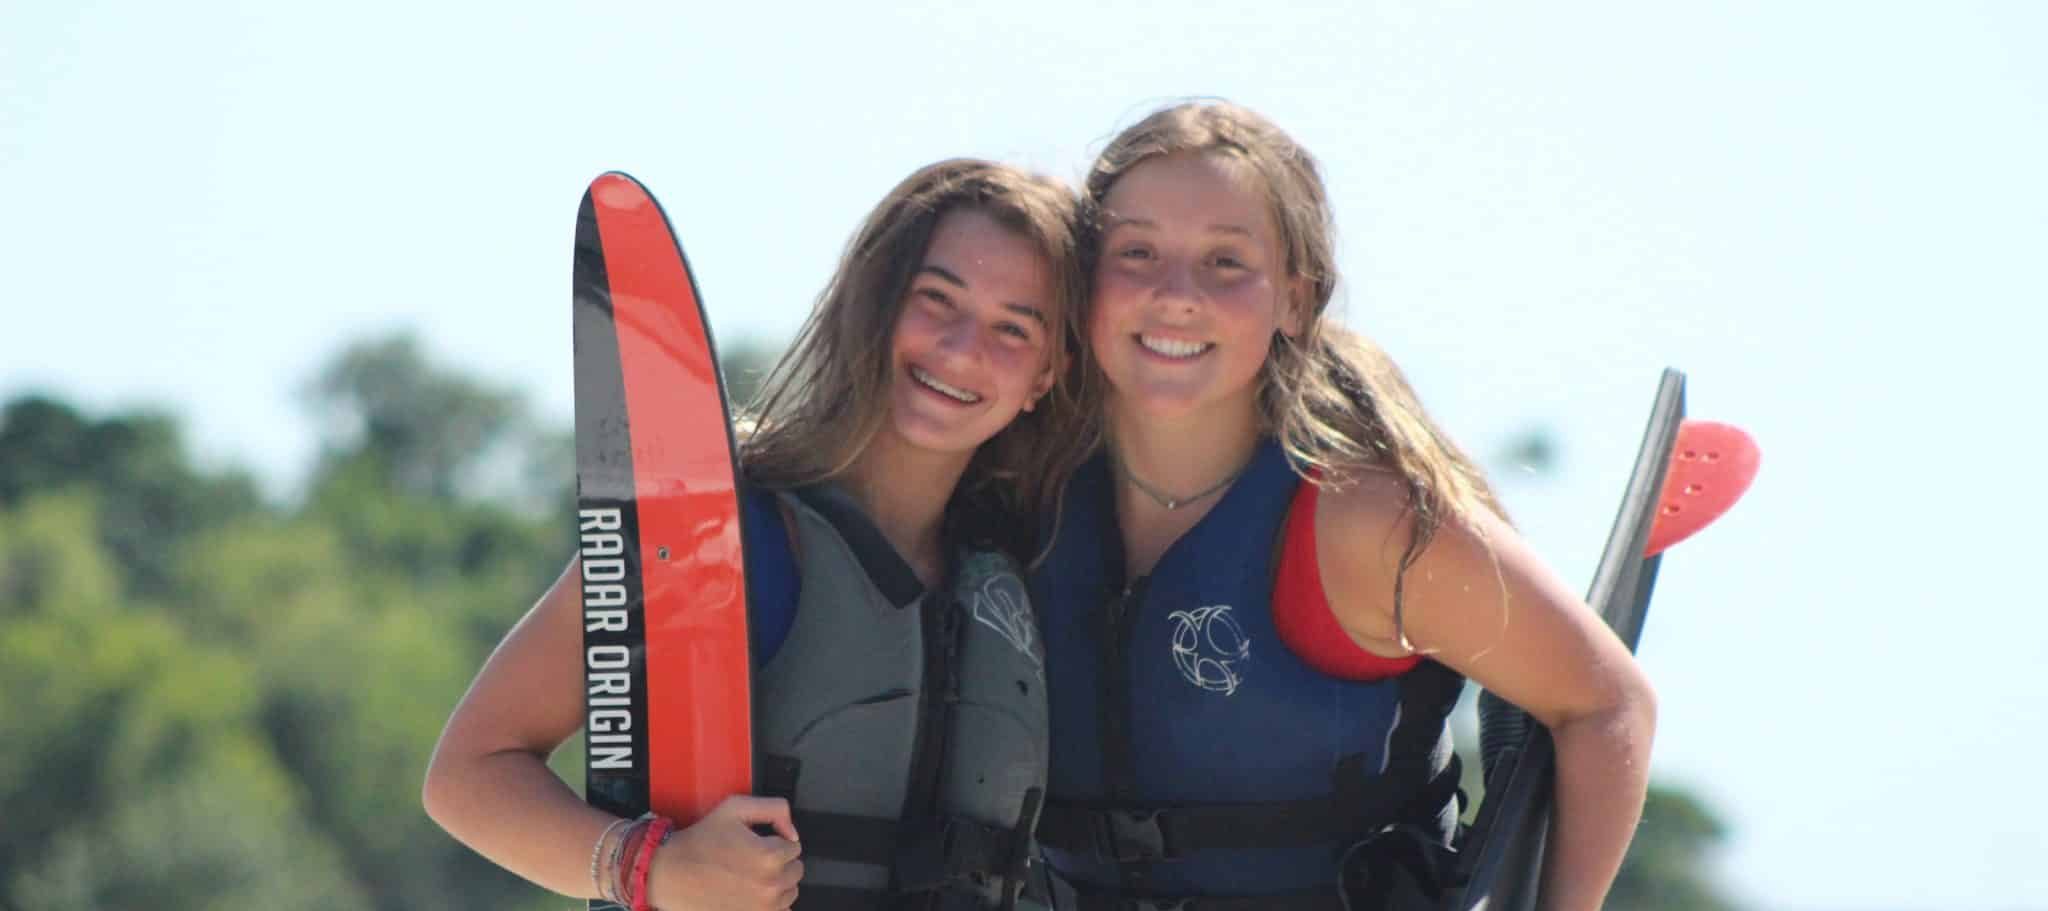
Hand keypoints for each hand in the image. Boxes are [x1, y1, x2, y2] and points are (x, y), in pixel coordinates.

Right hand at [643, 795, 802, 910]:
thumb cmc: (700, 840)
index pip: (794, 847)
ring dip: (777, 883)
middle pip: (795, 871)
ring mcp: (763, 907)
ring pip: (790, 892)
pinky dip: (771, 903)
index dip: (776, 842)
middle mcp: (770, 885)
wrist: (671, 873)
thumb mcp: (735, 808)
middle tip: (753, 859)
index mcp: (769, 856)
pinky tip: (752, 893)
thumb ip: (774, 810)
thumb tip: (792, 832)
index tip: (758, 844)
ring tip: (751, 876)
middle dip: (779, 862)